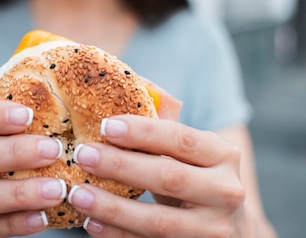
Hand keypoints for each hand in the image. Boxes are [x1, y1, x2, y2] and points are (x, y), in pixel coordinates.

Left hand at [68, 97, 245, 236]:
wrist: (228, 229)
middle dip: (121, 166)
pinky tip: (91, 224)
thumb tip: (131, 83)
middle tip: (82, 155)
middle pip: (168, 177)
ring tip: (78, 195)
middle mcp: (226, 191)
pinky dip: (118, 235)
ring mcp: (213, 229)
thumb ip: (164, 123)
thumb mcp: (192, 150)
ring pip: (159, 221)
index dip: (143, 131)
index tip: (105, 126)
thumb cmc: (197, 177)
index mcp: (223, 154)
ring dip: (113, 208)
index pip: (181, 138)